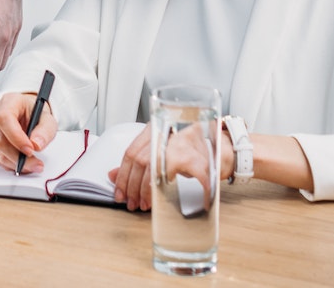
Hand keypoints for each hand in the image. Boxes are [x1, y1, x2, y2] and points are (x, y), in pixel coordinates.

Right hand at [0, 90, 56, 174]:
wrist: (25, 113)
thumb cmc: (34, 114)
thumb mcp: (47, 118)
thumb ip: (45, 131)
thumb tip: (36, 145)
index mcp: (8, 101)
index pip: (4, 119)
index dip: (16, 138)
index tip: (30, 150)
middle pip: (0, 140)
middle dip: (19, 157)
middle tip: (36, 164)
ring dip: (15, 163)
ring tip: (32, 164)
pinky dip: (9, 164)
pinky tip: (20, 162)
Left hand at [108, 122, 230, 212]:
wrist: (220, 147)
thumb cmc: (188, 148)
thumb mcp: (159, 150)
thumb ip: (137, 160)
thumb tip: (112, 175)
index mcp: (155, 128)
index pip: (131, 152)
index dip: (122, 175)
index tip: (119, 192)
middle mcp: (167, 133)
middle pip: (140, 162)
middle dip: (132, 187)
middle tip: (131, 202)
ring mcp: (182, 145)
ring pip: (155, 170)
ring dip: (146, 192)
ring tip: (143, 204)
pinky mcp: (197, 160)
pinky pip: (177, 180)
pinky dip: (171, 193)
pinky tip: (164, 203)